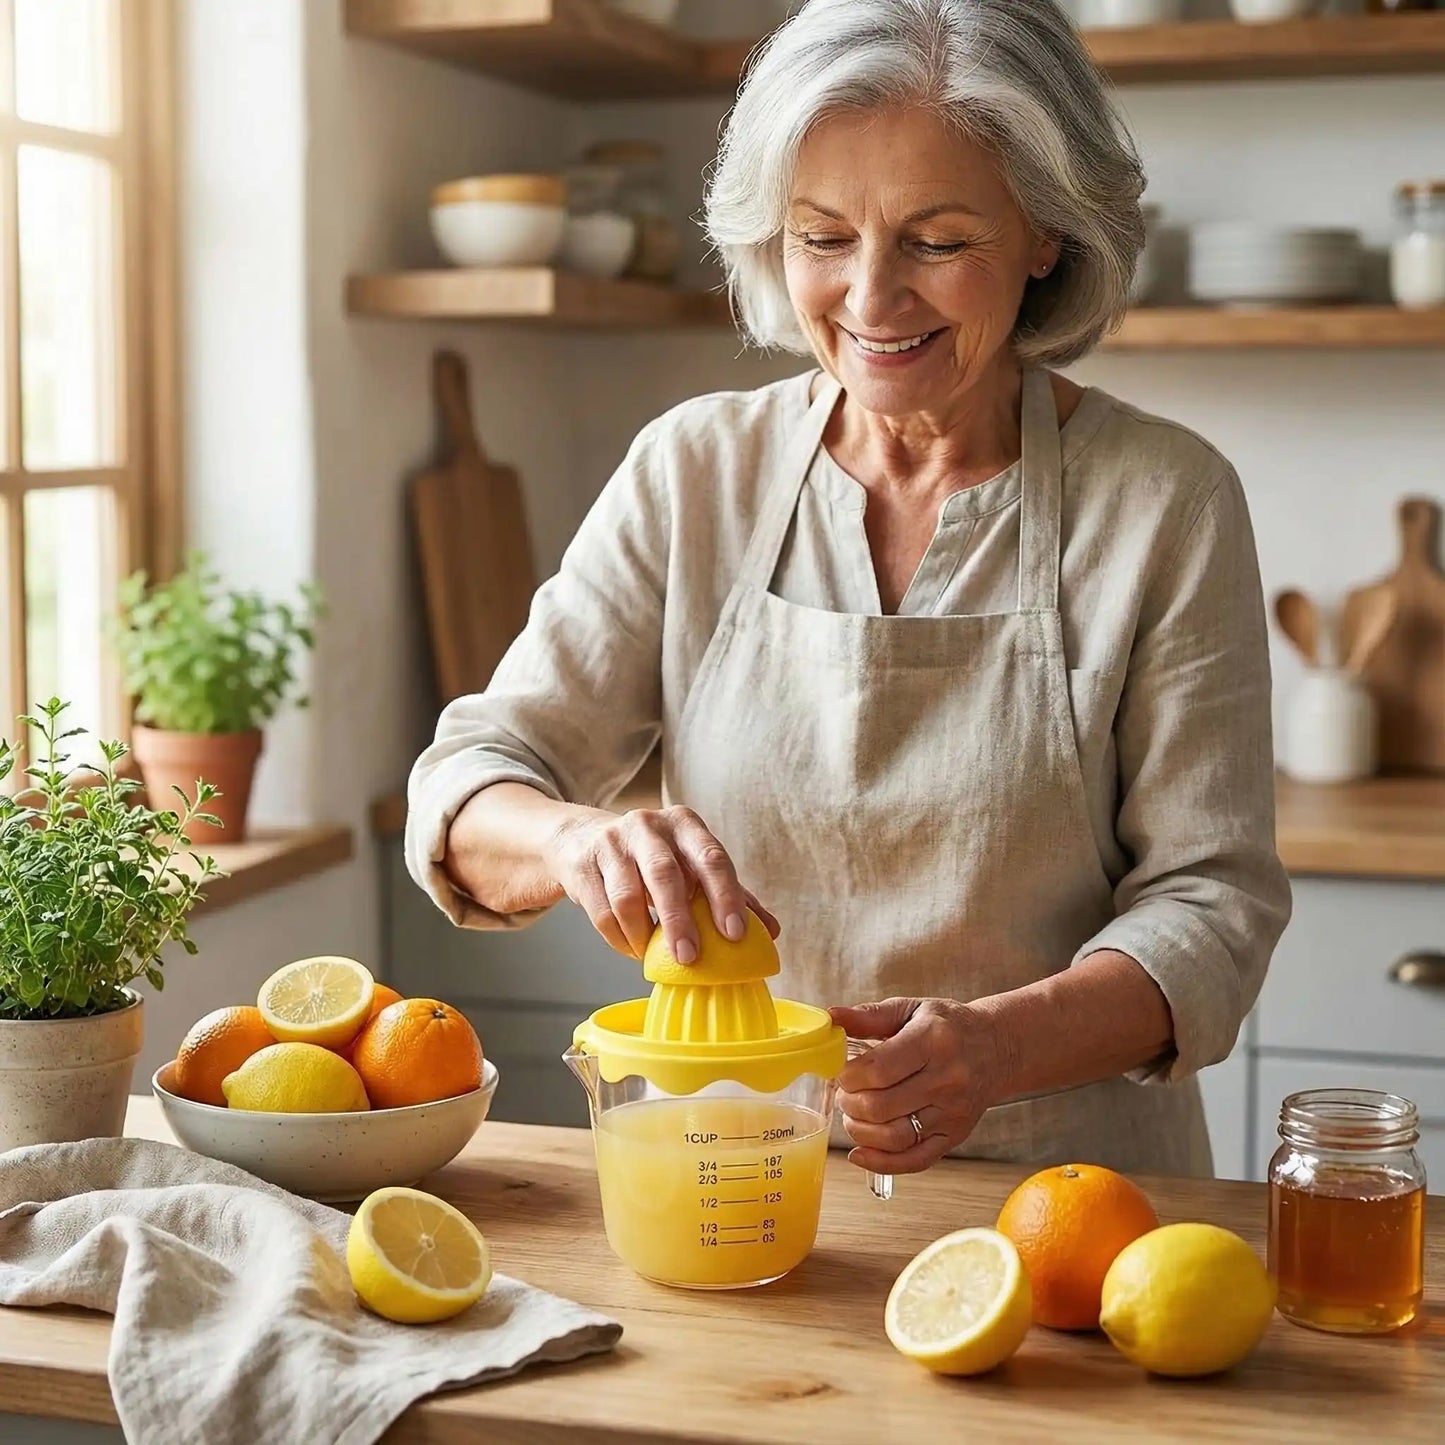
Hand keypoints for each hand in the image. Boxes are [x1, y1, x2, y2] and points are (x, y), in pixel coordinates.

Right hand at [542, 804, 778, 961]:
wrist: (584, 841)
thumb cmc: (653, 859)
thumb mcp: (692, 866)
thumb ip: (730, 895)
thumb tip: (770, 933)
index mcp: (685, 824)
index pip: (712, 857)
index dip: (726, 895)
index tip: (735, 934)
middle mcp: (648, 826)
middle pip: (665, 874)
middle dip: (679, 920)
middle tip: (690, 958)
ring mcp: (611, 843)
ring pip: (628, 897)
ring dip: (643, 935)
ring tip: (653, 955)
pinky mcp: (583, 865)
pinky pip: (602, 913)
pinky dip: (620, 939)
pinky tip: (633, 948)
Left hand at [828, 997, 1006, 1173]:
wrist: (996, 1048)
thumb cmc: (948, 1026)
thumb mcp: (910, 1009)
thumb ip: (869, 1015)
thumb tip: (831, 1017)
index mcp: (933, 1041)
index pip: (879, 1069)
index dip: (848, 1076)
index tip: (840, 1072)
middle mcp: (947, 1079)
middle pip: (881, 1106)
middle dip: (850, 1103)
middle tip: (845, 1093)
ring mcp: (953, 1112)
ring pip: (894, 1137)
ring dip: (860, 1132)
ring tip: (853, 1116)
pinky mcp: (955, 1136)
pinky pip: (915, 1160)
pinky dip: (882, 1163)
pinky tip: (860, 1154)